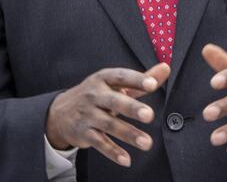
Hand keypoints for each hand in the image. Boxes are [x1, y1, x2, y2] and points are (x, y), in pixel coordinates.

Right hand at [45, 63, 169, 166]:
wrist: (60, 113)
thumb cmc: (97, 95)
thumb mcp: (115, 84)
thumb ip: (141, 79)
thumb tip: (166, 68)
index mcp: (104, 78)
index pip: (121, 77)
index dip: (137, 80)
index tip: (152, 84)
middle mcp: (94, 95)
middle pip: (114, 101)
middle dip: (132, 108)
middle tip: (149, 115)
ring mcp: (88, 115)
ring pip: (109, 125)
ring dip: (129, 134)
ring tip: (147, 143)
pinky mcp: (84, 133)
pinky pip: (99, 143)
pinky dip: (113, 152)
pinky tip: (126, 159)